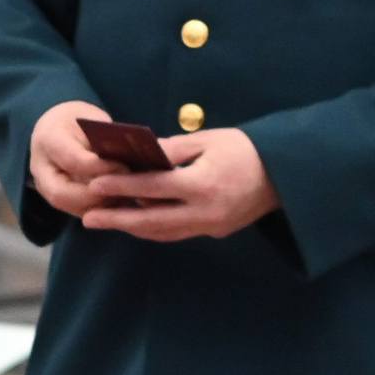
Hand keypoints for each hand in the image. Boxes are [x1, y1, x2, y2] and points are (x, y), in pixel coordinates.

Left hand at [76, 126, 278, 242]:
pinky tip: (137, 223)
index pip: (153, 187)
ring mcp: (211, 227)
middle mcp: (206, 212)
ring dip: (133, 227)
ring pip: (163, 233)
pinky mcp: (215, 232)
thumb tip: (137, 156)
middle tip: (88, 218)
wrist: (286, 175)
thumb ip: (172, 150)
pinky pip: (177, 233)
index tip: (96, 185)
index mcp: (204, 184)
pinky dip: (154, 229)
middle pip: (151, 220)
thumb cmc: (247, 150)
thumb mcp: (209, 140)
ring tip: (107, 221)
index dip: (122, 186)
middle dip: (117, 220)